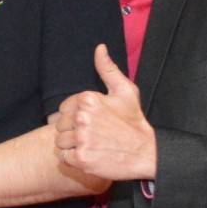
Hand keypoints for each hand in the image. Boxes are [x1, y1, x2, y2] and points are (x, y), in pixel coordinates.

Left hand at [53, 45, 156, 180]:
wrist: (147, 153)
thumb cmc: (133, 122)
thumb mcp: (125, 91)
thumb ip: (107, 69)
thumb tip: (99, 48)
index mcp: (88, 99)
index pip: (63, 109)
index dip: (76, 117)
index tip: (94, 122)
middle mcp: (83, 118)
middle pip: (59, 126)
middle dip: (73, 131)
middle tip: (95, 135)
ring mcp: (82, 139)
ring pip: (60, 142)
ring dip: (73, 146)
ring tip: (93, 145)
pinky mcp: (81, 158)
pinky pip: (64, 158)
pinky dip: (74, 159)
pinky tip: (91, 155)